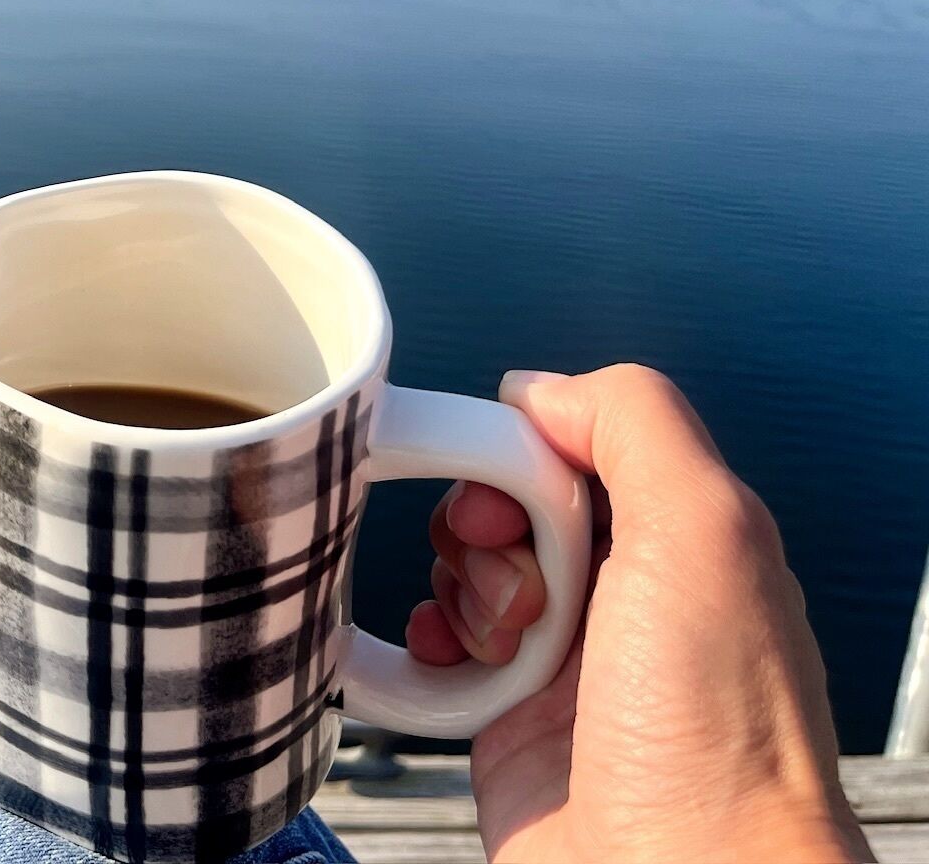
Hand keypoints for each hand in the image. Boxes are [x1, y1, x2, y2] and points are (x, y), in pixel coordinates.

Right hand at [405, 365, 870, 862]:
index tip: (508, 485)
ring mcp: (561, 666)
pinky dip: (416, 646)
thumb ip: (634, 423)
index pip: (572, 446)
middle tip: (515, 580)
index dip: (521, 452)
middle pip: (506, 502)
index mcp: (683, 543)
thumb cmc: (713, 739)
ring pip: (464, 573)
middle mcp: (626, 599)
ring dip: (458, 592)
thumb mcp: (706, 532)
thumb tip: (539, 389)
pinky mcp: (503, 726)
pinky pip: (431, 654)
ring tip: (499, 645)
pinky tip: (440, 659)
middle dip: (483, 523)